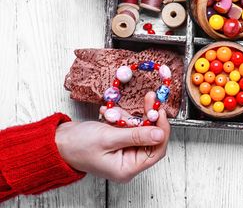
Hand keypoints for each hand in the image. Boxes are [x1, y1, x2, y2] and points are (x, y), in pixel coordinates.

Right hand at [55, 92, 169, 182]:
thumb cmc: (77, 145)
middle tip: (149, 99)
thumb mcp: (108, 138)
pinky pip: (129, 126)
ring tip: (114, 112)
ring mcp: (124, 152)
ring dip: (131, 116)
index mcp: (127, 168)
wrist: (56, 142)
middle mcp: (128, 162)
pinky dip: (122, 118)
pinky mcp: (118, 141)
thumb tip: (160, 133)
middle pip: (150, 137)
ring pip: (140, 129)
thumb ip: (136, 135)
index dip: (161, 130)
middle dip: (148, 117)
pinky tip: (108, 114)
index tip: (160, 111)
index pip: (157, 150)